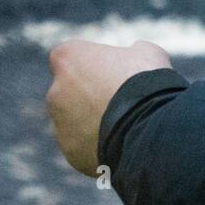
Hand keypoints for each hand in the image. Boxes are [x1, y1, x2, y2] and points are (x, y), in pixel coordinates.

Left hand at [46, 39, 171, 175]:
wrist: (149, 127)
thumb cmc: (146, 81)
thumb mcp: (145, 52)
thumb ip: (129, 53)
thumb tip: (133, 57)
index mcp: (67, 59)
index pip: (71, 57)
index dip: (91, 63)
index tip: (111, 71)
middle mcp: (55, 91)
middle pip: (69, 91)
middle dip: (89, 95)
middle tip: (120, 100)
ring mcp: (60, 125)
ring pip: (75, 121)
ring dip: (93, 122)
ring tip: (125, 125)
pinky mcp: (71, 152)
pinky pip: (84, 146)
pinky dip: (98, 145)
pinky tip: (122, 144)